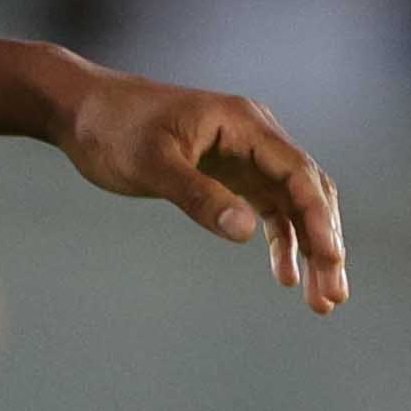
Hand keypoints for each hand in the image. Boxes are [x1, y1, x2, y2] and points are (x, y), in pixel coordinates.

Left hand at [0, 40, 347, 313]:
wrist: (79, 109)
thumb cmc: (112, 129)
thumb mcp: (150, 165)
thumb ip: (197, 196)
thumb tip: (246, 231)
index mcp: (242, 122)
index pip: (298, 173)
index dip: (319, 219)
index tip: (331, 262)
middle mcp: (252, 133)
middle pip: (306, 190)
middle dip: (323, 242)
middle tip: (331, 296)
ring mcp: (242, 152)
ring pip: (292, 202)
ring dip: (308, 247)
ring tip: (319, 301)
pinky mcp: (227, 169)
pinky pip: (268, 206)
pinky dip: (280, 239)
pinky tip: (284, 275)